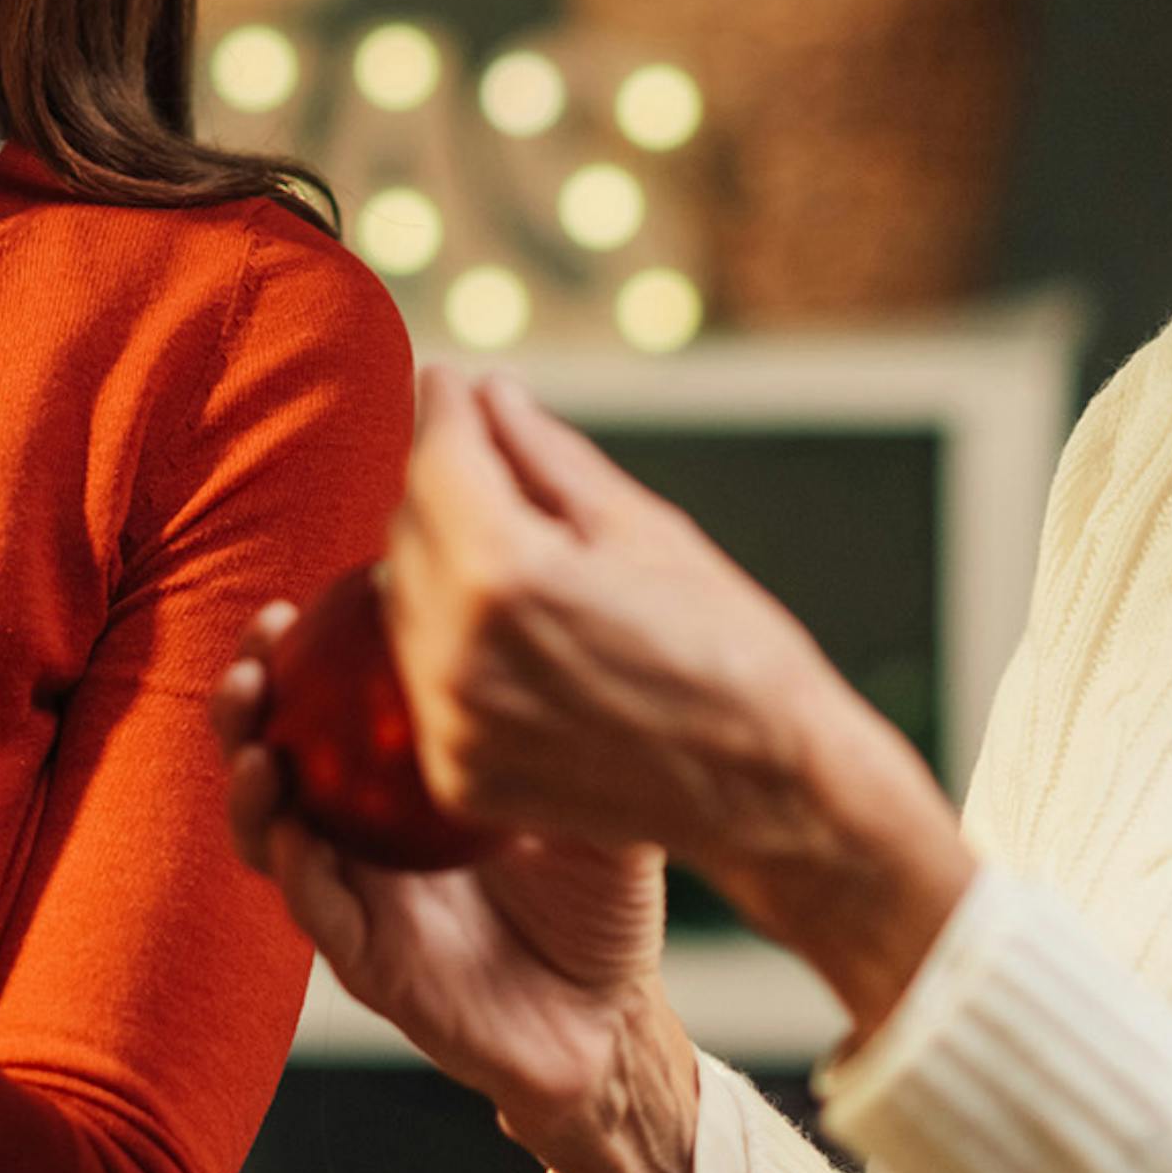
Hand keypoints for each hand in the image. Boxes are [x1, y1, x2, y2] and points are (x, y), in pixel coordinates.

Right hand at [215, 604, 706, 1172]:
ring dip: (250, 789)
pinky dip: (297, 873)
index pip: (328, 707)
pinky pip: (318, 913)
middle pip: (274, 757)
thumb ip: (566, 725)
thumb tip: (548, 622)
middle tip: (253, 661)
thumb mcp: (595, 792)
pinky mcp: (369, 965)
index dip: (295, 657)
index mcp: (402, 787)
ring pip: (271, 835)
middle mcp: (364, 834)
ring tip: (256, 749)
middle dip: (246, 705)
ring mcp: (359, 898)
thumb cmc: (605, 897)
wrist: (614, 1018)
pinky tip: (294, 833)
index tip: (291, 607)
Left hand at [386, 365, 974, 1034]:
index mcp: (504, 571)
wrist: (767, 793)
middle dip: (448, 483)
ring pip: (404, 601)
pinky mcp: (457, 774)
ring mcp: (451, 723)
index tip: (451, 379)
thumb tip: (491, 394)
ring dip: (442, 561)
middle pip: (411, 525)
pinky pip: (423, 677)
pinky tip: (512, 631)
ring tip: (514, 552)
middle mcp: (457, 651)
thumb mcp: (644, 528)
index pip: (438, 458)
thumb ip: (547, 456)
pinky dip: (451, 642)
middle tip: (496, 460)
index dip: (446, 405)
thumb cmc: (727, 650)